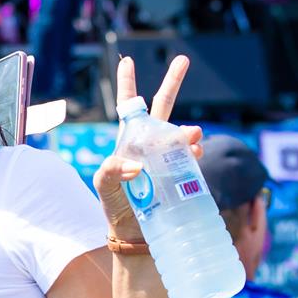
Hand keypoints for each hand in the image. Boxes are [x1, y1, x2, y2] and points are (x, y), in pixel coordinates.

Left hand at [94, 55, 203, 243]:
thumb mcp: (104, 186)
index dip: (128, 83)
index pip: (129, 106)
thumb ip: (112, 170)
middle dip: (173, 81)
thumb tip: (138, 164)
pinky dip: (194, 153)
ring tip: (191, 135)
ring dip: (187, 130)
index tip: (126, 61)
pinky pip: (192, 157)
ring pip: (181, 133)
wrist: (136, 237)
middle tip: (183, 59)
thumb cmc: (116, 207)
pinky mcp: (183, 174)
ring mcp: (168, 158)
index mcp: (129, 140)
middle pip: (163, 106)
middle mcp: (150, 144)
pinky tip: (194, 155)